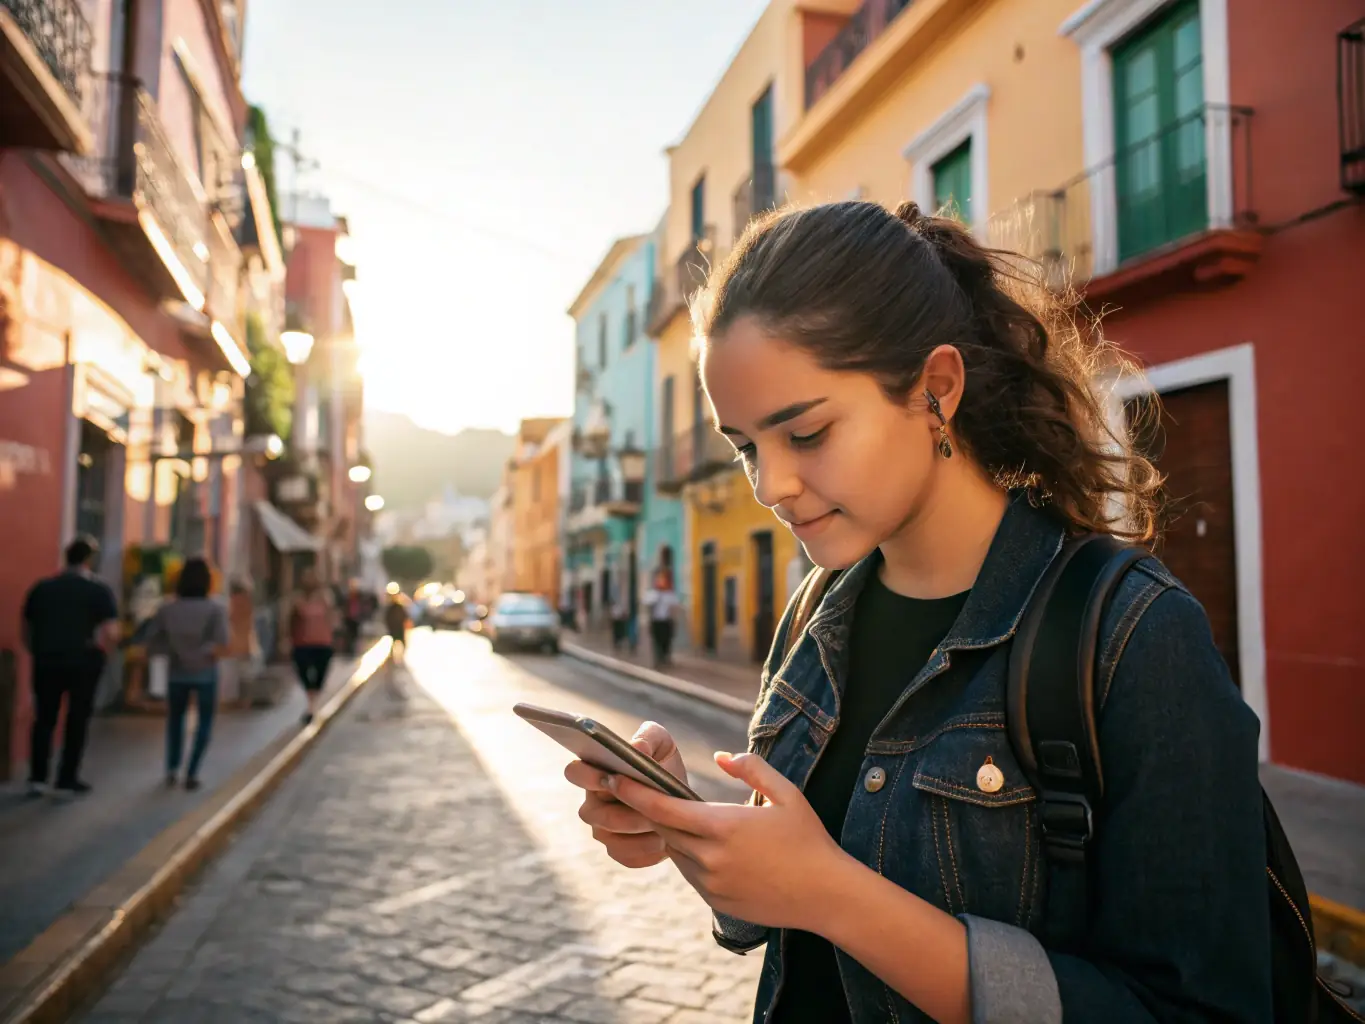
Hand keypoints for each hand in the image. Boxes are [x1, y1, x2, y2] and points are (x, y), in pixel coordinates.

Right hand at [563, 722, 687, 869]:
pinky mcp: (619, 852)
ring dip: (638, 829)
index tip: (612, 773)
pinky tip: (664, 841)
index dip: (587, 774)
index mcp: (595, 772)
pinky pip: (626, 856)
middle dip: (620, 808)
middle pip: (591, 813)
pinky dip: (647, 850)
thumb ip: (649, 737)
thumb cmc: (665, 767)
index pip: (574, 772)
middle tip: (648, 804)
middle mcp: (593, 804)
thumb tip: (637, 748)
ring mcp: (603, 831)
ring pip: (610, 837)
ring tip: (663, 822)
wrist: (683, 801)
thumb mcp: (662, 744)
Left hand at [607, 751, 847, 933]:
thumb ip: (750, 768)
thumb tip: (721, 756)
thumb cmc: (808, 840)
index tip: (615, 778)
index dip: (634, 792)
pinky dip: (692, 858)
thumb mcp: (786, 794)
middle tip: (645, 792)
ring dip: (676, 836)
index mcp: (722, 826)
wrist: (825, 895)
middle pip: (664, 830)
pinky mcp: (715, 902)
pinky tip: (709, 848)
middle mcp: (710, 857)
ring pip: (677, 853)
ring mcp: (711, 884)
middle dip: (654, 811)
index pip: (662, 808)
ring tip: (687, 819)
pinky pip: (691, 874)